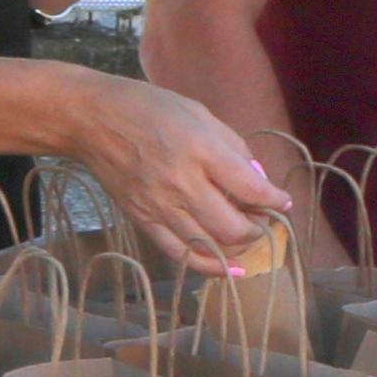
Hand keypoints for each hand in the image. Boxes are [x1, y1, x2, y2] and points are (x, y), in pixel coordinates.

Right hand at [79, 78, 292, 273]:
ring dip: (238, 247)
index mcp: (200, 150)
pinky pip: (180, 254)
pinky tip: (229, 268)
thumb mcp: (200, 114)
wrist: (93, 120)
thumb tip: (258, 179)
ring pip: (210, 245)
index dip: (274, 200)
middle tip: (264, 220)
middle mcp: (181, 183)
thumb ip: (234, 148)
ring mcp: (159, 206)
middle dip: (258, 229)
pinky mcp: (143, 220)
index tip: (283, 202)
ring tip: (247, 236)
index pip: (250, 188)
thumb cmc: (150, 108)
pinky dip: (208, 266)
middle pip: (233, 227)